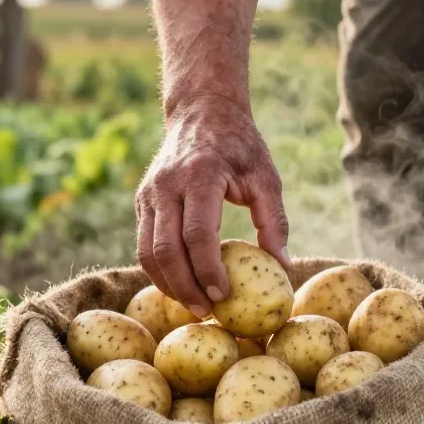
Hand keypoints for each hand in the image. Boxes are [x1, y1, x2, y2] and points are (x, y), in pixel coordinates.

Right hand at [135, 95, 288, 317]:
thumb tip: (282, 266)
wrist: (201, 112)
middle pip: (166, 249)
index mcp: (199, 176)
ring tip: (194, 305)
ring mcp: (148, 194)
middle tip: (207, 311)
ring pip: (147, 251)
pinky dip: (159, 271)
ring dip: (168, 284)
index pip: (197, 233)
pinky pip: (143, 245)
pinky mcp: (141, 202)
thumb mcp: (266, 176)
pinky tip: (180, 286)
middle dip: (185, 286)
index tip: (223, 294)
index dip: (208, 269)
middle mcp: (166, 185)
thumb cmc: (240, 146)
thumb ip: (274, 220)